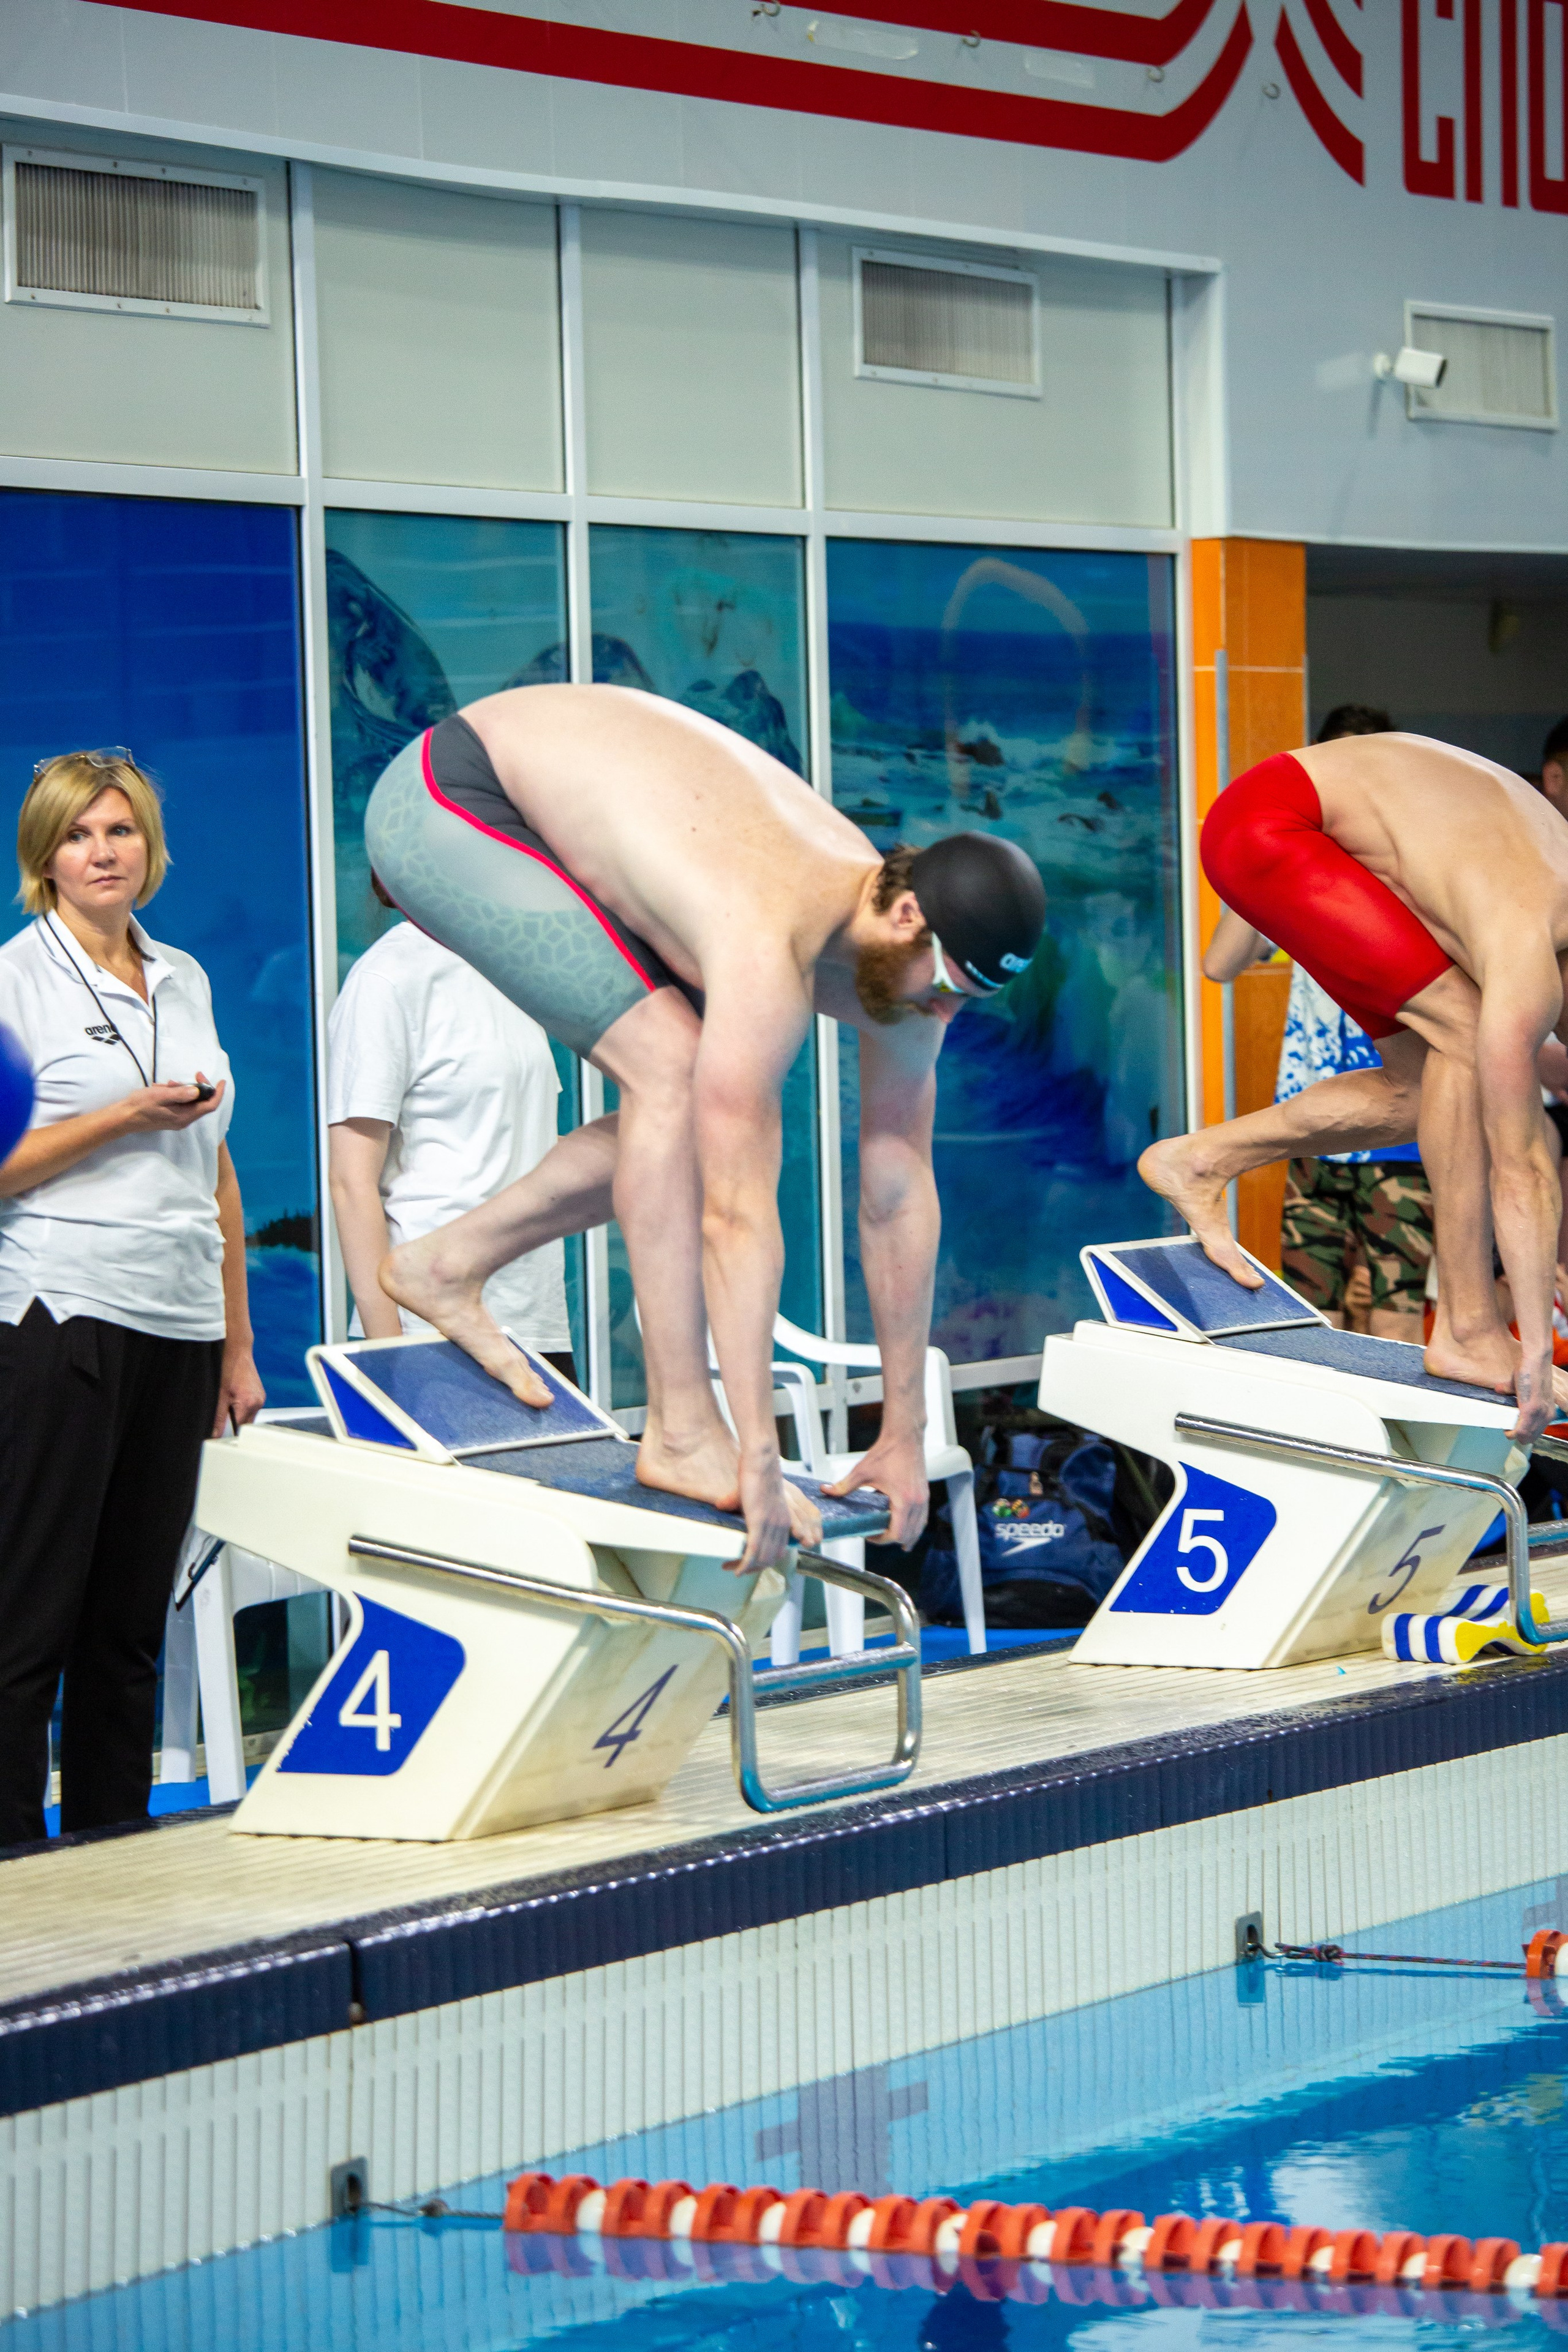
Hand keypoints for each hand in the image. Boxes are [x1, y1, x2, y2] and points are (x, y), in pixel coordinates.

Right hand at [120, 1075, 224, 1133]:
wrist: (123, 1118)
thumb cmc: (140, 1105)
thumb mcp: (160, 1095)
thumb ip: (179, 1093)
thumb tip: (197, 1091)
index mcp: (184, 1116)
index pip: (210, 1106)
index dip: (218, 1093)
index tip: (221, 1081)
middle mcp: (184, 1120)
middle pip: (202, 1103)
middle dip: (199, 1087)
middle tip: (193, 1075)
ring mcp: (178, 1120)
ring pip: (191, 1102)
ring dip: (183, 1089)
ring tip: (167, 1083)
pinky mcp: (171, 1117)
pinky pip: (181, 1103)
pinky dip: (176, 1093)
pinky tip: (163, 1088)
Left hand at [214, 1342, 265, 1433]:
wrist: (238, 1352)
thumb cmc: (228, 1369)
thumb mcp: (219, 1396)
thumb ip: (218, 1418)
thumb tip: (215, 1434)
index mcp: (248, 1404)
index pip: (238, 1428)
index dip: (227, 1431)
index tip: (219, 1433)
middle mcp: (258, 1402)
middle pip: (246, 1424)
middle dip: (234, 1424)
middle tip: (221, 1418)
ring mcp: (261, 1398)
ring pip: (249, 1416)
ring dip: (238, 1415)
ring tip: (227, 1403)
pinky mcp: (260, 1394)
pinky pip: (251, 1408)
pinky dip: (242, 1408)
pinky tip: (234, 1398)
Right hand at [737, 1452, 820, 1573]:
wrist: (761, 1459)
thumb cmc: (756, 1471)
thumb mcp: (749, 1493)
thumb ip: (737, 1502)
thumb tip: (721, 1506)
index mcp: (783, 1521)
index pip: (778, 1552)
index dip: (763, 1562)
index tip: (748, 1564)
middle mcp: (781, 1526)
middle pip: (770, 1559)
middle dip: (753, 1569)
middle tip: (736, 1569)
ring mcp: (771, 1525)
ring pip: (761, 1559)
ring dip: (746, 1568)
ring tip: (730, 1567)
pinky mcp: (759, 1522)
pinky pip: (753, 1551)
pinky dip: (744, 1564)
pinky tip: (736, 1569)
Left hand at [826, 1427, 928, 1547]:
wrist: (905, 1435)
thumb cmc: (888, 1451)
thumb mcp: (863, 1471)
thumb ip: (844, 1485)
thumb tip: (826, 1491)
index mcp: (904, 1500)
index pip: (897, 1533)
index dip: (882, 1539)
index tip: (869, 1534)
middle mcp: (917, 1502)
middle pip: (909, 1535)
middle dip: (893, 1539)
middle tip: (877, 1535)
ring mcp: (924, 1498)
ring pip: (919, 1527)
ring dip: (907, 1535)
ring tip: (893, 1538)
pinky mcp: (925, 1493)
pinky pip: (922, 1517)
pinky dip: (914, 1525)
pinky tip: (906, 1525)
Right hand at [1509, 1348, 1556, 1443]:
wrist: (1535, 1361)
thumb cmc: (1530, 1370)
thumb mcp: (1521, 1384)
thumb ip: (1510, 1390)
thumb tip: (1499, 1390)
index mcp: (1547, 1411)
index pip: (1535, 1432)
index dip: (1522, 1431)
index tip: (1512, 1427)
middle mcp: (1546, 1415)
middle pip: (1530, 1438)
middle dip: (1517, 1435)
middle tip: (1507, 1427)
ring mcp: (1539, 1414)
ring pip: (1526, 1437)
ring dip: (1513, 1434)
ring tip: (1505, 1426)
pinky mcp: (1531, 1410)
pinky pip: (1521, 1431)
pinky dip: (1512, 1432)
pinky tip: (1506, 1429)